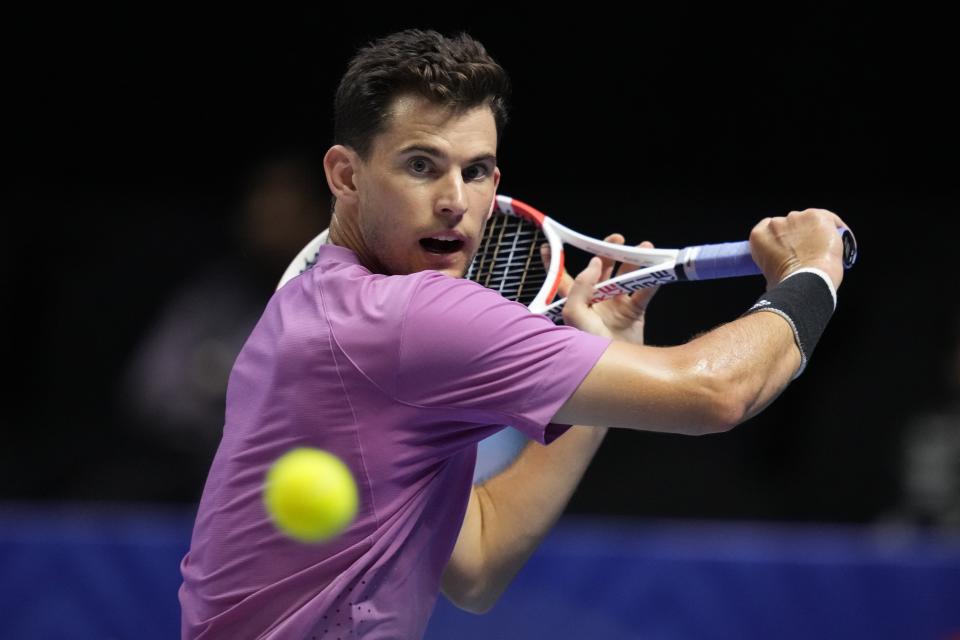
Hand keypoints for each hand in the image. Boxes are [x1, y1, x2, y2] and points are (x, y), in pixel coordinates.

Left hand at [545, 234, 659, 343]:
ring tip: (645, 248)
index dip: (555, 262)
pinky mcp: (634, 314)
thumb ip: (580, 287)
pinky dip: (651, 280)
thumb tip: (593, 264)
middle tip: (617, 240)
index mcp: (575, 303)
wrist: (616, 371)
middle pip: (600, 271)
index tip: (550, 246)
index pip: (562, 279)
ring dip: (634, 261)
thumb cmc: (589, 347)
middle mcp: (595, 302)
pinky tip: (656, 270)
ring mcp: (615, 307)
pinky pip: (644, 292)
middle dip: (607, 252)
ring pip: (625, 277)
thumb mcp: (576, 316)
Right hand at [749, 209, 852, 289]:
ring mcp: (797, 218)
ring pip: (809, 221)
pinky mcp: (817, 216)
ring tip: (825, 248)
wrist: (807, 280)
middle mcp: (776, 223)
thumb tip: (779, 271)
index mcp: (759, 236)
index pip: (768, 228)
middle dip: (798, 235)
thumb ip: (772, 264)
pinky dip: (836, 229)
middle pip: (789, 224)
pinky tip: (841, 241)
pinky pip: (830, 219)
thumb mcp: (768, 274)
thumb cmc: (787, 284)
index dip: (780, 237)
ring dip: (815, 231)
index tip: (788, 247)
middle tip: (808, 251)